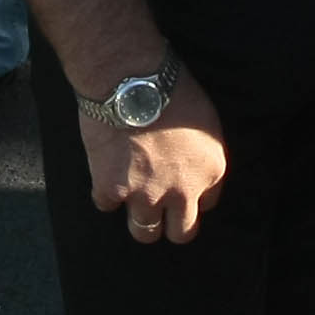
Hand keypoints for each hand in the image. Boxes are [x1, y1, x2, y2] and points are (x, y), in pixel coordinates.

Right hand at [80, 67, 226, 244]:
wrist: (130, 79)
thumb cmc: (170, 87)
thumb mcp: (206, 119)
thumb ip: (201, 153)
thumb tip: (189, 165)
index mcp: (211, 171)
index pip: (206, 205)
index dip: (191, 197)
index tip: (179, 188)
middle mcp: (182, 191)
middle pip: (181, 234)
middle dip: (170, 225)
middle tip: (159, 211)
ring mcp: (146, 194)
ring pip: (144, 232)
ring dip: (138, 219)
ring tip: (130, 199)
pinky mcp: (111, 189)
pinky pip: (106, 205)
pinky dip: (104, 192)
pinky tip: (104, 173)